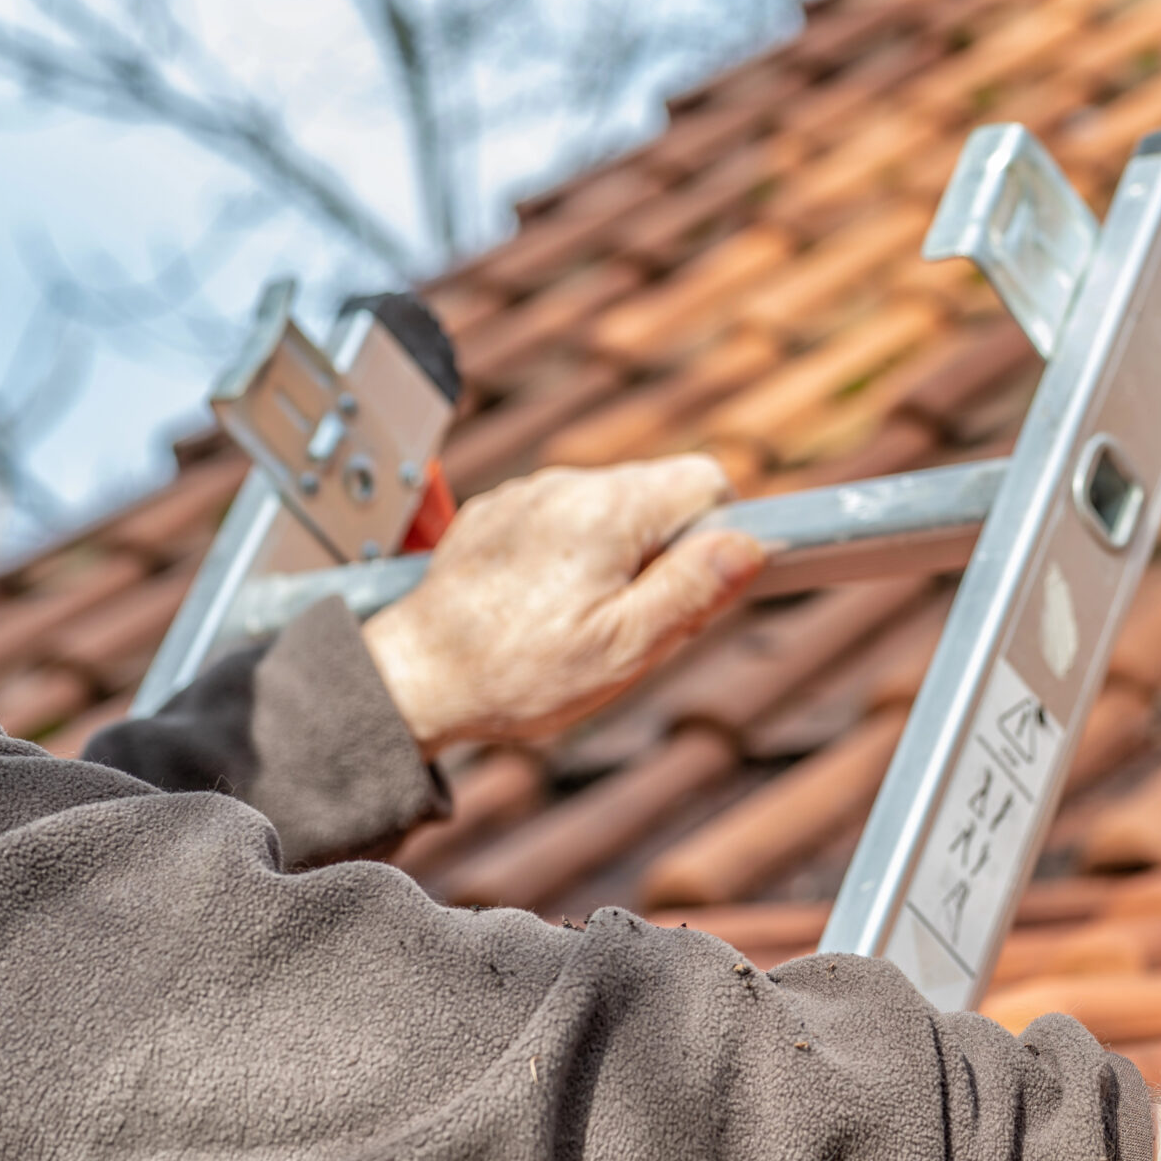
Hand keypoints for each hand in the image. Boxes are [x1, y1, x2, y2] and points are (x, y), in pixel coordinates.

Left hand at [362, 456, 764, 756]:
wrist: (413, 679)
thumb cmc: (516, 674)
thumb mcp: (625, 648)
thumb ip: (692, 591)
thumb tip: (747, 545)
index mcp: (608, 512)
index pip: (706, 481)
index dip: (719, 535)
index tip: (693, 588)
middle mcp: (565, 486)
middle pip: (658, 493)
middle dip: (668, 550)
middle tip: (637, 619)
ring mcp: (525, 496)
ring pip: (611, 508)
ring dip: (619, 554)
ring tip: (583, 618)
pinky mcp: (496, 515)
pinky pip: (561, 519)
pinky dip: (570, 555)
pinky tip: (545, 605)